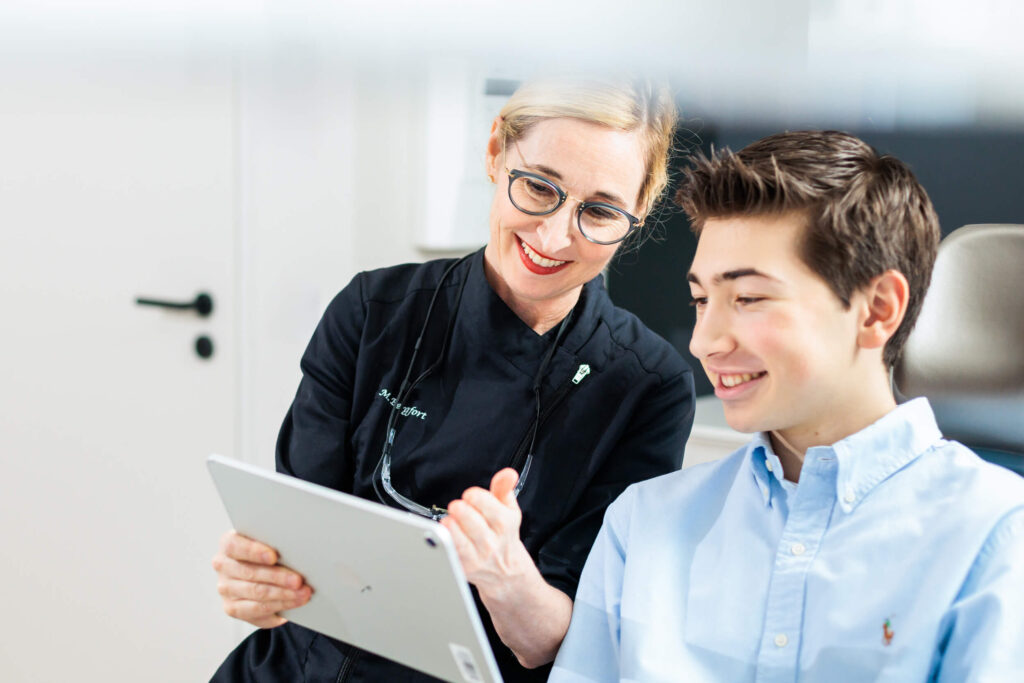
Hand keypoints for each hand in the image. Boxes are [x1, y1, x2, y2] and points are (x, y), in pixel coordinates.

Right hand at [211, 530, 311, 627]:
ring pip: (256, 593)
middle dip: (278, 577)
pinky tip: (294, 604)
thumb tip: (296, 550)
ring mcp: (225, 588)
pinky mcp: (232, 608)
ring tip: (303, 594)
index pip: (234, 546)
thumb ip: (275, 544)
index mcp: (228, 543)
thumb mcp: (269, 542)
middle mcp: (223, 566)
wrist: (263, 572)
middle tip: (298, 581)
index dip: (253, 551)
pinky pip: (257, 610)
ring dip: (283, 595)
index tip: (273, 557)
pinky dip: (280, 607)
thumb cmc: (269, 551)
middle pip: (250, 573)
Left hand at [440, 468, 535, 600]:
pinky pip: (451, 554)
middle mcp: (492, 541)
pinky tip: (444, 535)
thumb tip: (508, 473)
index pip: (488, 505)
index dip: (475, 496)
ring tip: (449, 520)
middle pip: (472, 522)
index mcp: (505, 523)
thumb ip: (504, 488)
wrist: (506, 571)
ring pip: (460, 541)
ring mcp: (478, 557)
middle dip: (461, 510)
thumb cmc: (503, 535)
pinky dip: (445, 543)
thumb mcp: (508, 509)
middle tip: (457, 506)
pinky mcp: (464, 567)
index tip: (470, 495)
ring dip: (451, 527)